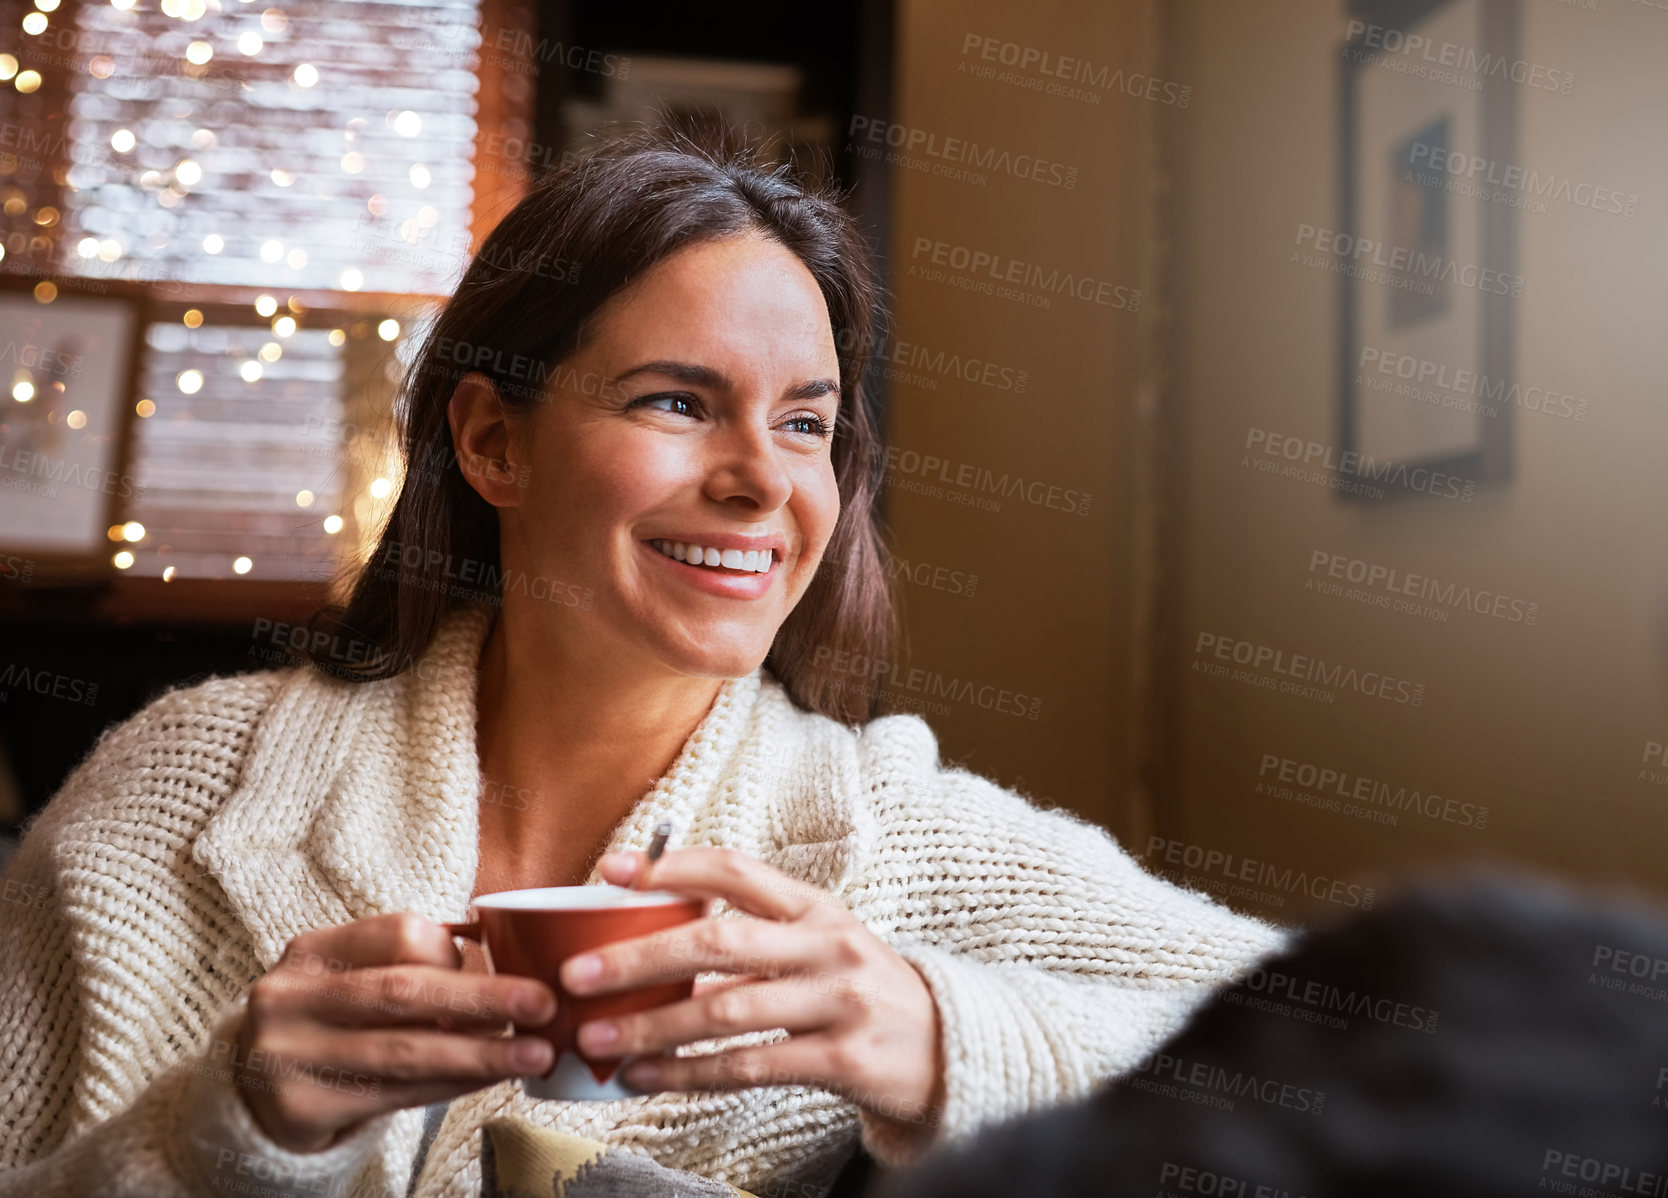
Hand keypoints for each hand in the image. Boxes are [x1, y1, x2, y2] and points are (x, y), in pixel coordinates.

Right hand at [234, 913, 558, 1151]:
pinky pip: (394, 1093)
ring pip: (404, 1050)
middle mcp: (288, 997)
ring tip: (533, 1053)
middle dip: (483, 998)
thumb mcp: (354, 981)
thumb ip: (413, 967)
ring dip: (479, 1052)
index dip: (455, 951)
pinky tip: (489, 1079)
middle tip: (544, 1004)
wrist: (256, 1097)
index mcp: (310, 951)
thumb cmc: (332, 1026)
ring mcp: (286, 1054)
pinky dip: (451, 1084)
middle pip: (403, 991)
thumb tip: (508, 967)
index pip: (396, 933)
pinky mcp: (299, 1107)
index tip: (505, 964)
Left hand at [564, 847, 944, 1135]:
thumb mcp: (819, 945)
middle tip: (577, 972)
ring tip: (597, 1036)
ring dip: (652, 1025)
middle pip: (719, 943)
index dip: (670, 867)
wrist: (946, 1049)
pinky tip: (645, 1076)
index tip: (610, 871)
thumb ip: (752, 938)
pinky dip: (689, 1074)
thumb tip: (650, 941)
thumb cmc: (859, 992)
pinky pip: (749, 1066)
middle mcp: (828, 945)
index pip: (735, 871)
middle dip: (639, 956)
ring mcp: (839, 1002)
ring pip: (725, 1011)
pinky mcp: (843, 1059)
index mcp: (815, 907)